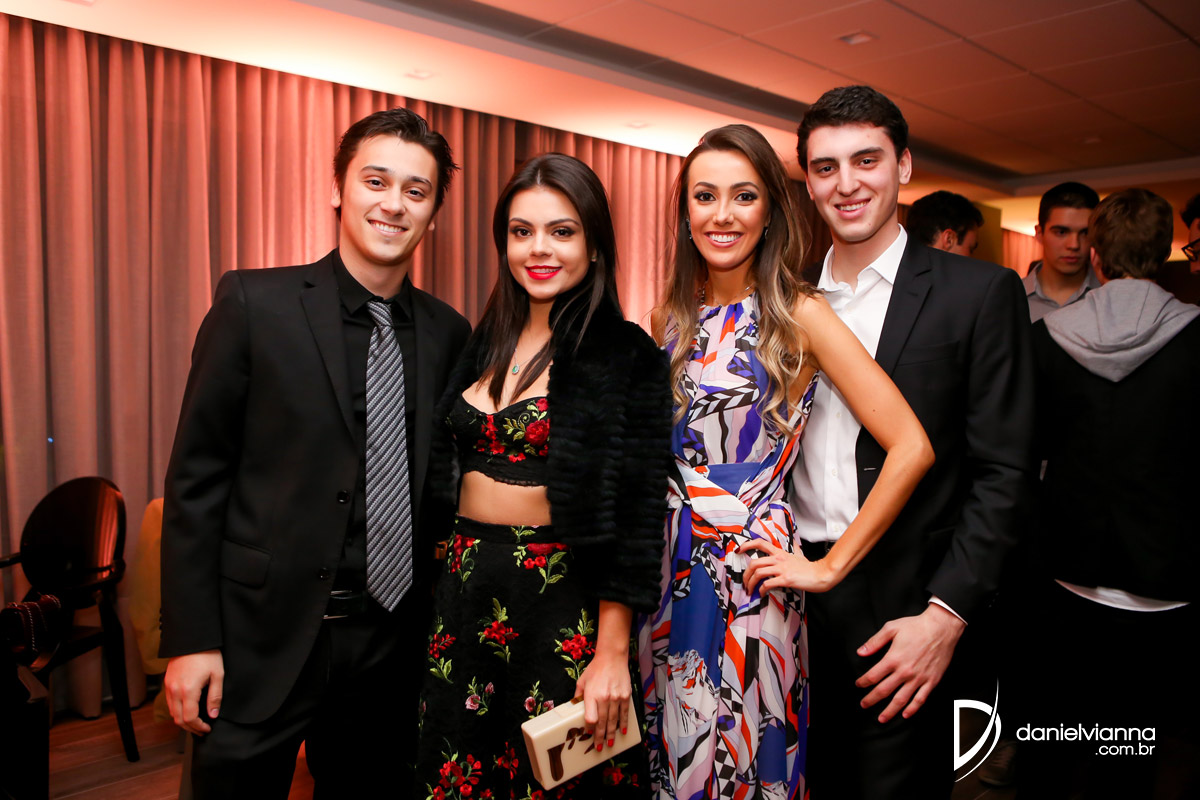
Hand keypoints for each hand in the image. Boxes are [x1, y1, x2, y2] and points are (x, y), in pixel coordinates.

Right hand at [164, 650, 223, 734]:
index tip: (207, 728)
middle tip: (202, 730)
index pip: (190, 718)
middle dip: (190, 728)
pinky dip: (177, 711)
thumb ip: (215, 697)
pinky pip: (170, 703)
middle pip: (178, 719)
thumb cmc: (208, 654)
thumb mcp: (217, 675)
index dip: (198, 727)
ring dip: (183, 721)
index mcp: (188, 690)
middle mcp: (175, 690)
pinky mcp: (167, 682)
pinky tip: (188, 710)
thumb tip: (213, 715)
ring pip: (172, 712)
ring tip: (196, 722)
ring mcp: (169, 686)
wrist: (192, 639)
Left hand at [573, 649, 630, 753]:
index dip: (589, 728)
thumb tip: (574, 708)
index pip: (590, 718)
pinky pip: (625, 713)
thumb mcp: (582, 681)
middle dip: (600, 737)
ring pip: (614, 720)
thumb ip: (578, 696)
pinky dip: (624, 723)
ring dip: (612, 733)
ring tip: (610, 744)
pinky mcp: (625, 696)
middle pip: (602, 722)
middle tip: (599, 748)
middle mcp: (604, 698)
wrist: (612, 657)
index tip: (588, 734)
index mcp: (591, 695)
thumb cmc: (596, 669)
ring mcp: (616, 698)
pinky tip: (623, 731)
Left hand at [739, 539, 834, 593]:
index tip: (738, 550)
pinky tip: (761, 594)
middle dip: (745, 575)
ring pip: (758, 573)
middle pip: (754, 563)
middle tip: (745, 583)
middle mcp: (779, 559)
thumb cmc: (809, 567)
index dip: (747, 545)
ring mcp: (782, 569)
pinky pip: (767, 584)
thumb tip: (794, 543)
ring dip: (750, 583)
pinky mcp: (785, 579)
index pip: (760, 543)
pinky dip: (761, 590)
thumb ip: (793, 549)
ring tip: (750, 591)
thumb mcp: (799, 554)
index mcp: (780, 552)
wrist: (821, 574)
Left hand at [855, 604, 964, 722]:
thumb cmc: (916, 627)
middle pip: (883, 691)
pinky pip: (920, 699)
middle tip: (864, 705)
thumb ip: (874, 642)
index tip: (859, 685)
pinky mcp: (931, 681)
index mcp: (893, 659)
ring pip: (901, 700)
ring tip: (882, 718)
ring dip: (890, 711)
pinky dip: (912, 709)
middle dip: (871, 699)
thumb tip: (860, 652)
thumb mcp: (891, 628)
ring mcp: (918, 678)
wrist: (941, 628)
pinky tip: (905, 714)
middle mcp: (904, 671)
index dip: (863, 682)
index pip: (873, 676)